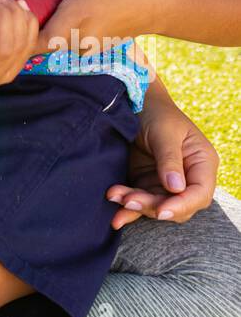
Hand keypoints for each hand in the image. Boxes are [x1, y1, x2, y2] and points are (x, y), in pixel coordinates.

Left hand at [23, 0, 153, 55]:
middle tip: (30, 4)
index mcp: (72, 21)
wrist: (151, 5)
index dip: (20, 32)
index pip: (35, 43)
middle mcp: (77, 42)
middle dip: (31, 26)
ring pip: (54, 43)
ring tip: (53, 5)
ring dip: (48, 27)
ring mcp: (85, 50)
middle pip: (41, 43)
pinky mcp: (92, 51)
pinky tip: (71, 13)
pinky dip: (63, 30)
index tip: (17, 14)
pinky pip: (68, 42)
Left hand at [105, 85, 218, 228]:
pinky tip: (115, 215)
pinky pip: (140, 201)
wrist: (132, 102)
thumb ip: (170, 159)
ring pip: (156, 206)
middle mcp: (188, 177)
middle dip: (152, 205)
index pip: (199, 193)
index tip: (162, 211)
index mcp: (201, 163)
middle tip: (128, 199)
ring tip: (115, 197)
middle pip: (177, 205)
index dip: (182, 205)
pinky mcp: (147, 183)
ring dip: (135, 206)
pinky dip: (127, 207)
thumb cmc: (156, 112)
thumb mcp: (164, 132)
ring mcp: (166, 182)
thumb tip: (176, 188)